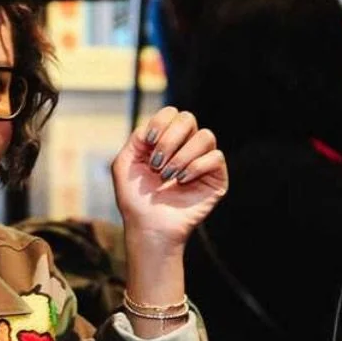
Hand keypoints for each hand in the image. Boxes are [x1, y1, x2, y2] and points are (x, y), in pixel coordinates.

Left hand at [111, 107, 227, 248]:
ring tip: (168, 177)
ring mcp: (203, 161)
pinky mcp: (217, 177)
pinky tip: (182, 182)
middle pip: (189, 118)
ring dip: (181, 156)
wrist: (148, 227)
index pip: (172, 113)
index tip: (149, 143)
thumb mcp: (124, 163)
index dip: (161, 122)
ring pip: (205, 136)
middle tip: (157, 164)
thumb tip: (159, 124)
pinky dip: (196, 167)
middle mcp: (186, 147)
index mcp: (166, 141)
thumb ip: (137, 137)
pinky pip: (216, 157)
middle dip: (170, 140)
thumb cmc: (135, 199)